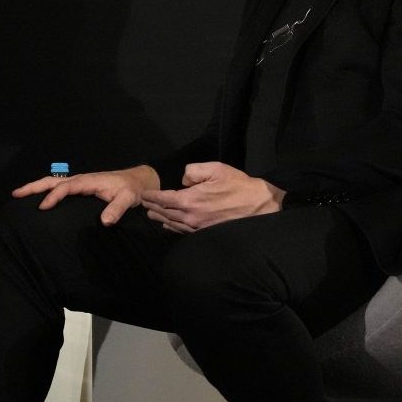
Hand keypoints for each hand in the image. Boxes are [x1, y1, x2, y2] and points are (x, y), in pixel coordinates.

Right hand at [11, 165, 159, 225]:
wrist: (137, 181)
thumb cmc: (132, 190)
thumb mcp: (128, 199)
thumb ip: (117, 209)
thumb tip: (104, 222)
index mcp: (89, 181)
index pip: (66, 187)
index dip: (54, 196)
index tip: (43, 207)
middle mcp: (81, 180)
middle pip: (53, 180)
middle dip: (34, 187)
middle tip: (16, 194)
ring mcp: (79, 183)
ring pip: (53, 182)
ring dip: (36, 187)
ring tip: (18, 194)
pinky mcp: (80, 187)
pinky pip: (58, 187)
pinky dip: (45, 190)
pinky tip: (37, 198)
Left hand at [140, 161, 284, 233]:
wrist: (258, 204)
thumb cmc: (238, 185)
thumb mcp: (215, 169)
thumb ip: (193, 171)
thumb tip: (182, 180)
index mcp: (191, 200)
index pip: (164, 199)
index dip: (152, 196)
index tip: (144, 194)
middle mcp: (191, 216)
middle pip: (166, 212)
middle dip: (153, 207)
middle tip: (143, 204)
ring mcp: (198, 227)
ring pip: (173, 224)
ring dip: (160, 218)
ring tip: (151, 214)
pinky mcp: (205, 232)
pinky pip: (184, 231)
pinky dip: (173, 228)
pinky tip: (168, 226)